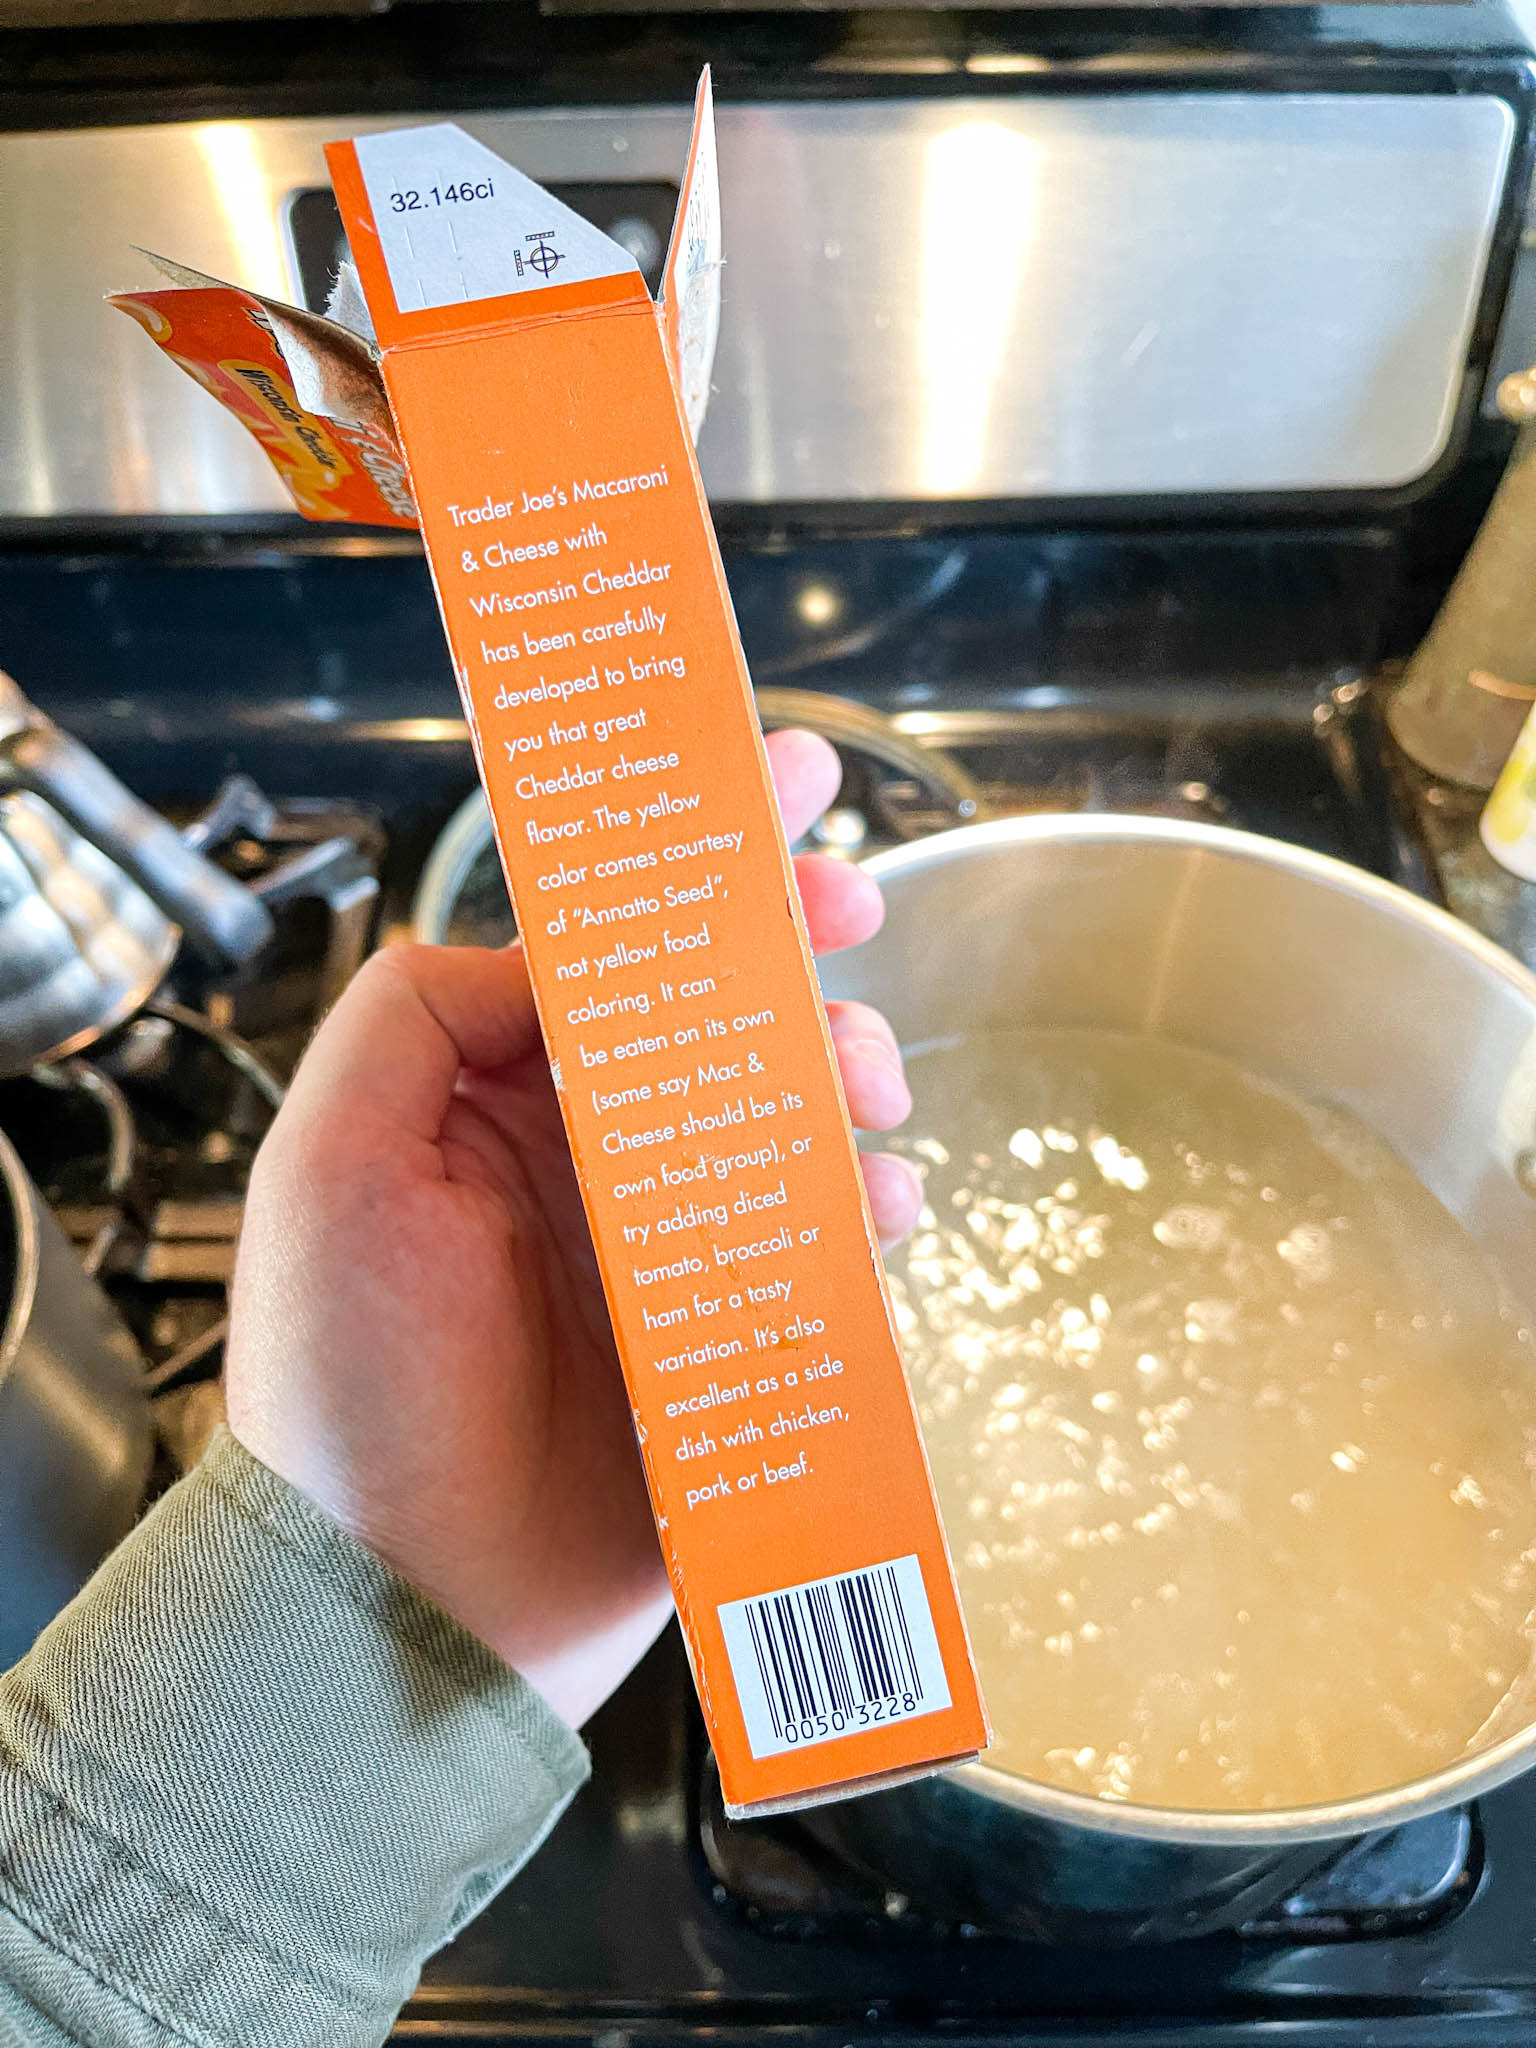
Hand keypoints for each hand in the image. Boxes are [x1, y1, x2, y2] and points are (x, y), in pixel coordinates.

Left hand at [225, 731, 921, 1729]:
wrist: (409, 1603)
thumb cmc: (347, 1390)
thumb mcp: (329, 1165)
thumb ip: (417, 1016)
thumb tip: (546, 948)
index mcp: (497, 1100)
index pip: (606, 950)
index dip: (692, 862)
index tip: (778, 785)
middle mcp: (588, 1159)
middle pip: (716, 1018)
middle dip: (792, 948)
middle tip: (853, 912)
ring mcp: (665, 1249)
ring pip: (785, 1119)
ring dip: (842, 1069)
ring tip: (863, 1081)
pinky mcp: (729, 1339)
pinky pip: (819, 1251)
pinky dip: (863, 1210)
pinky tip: (880, 1207)